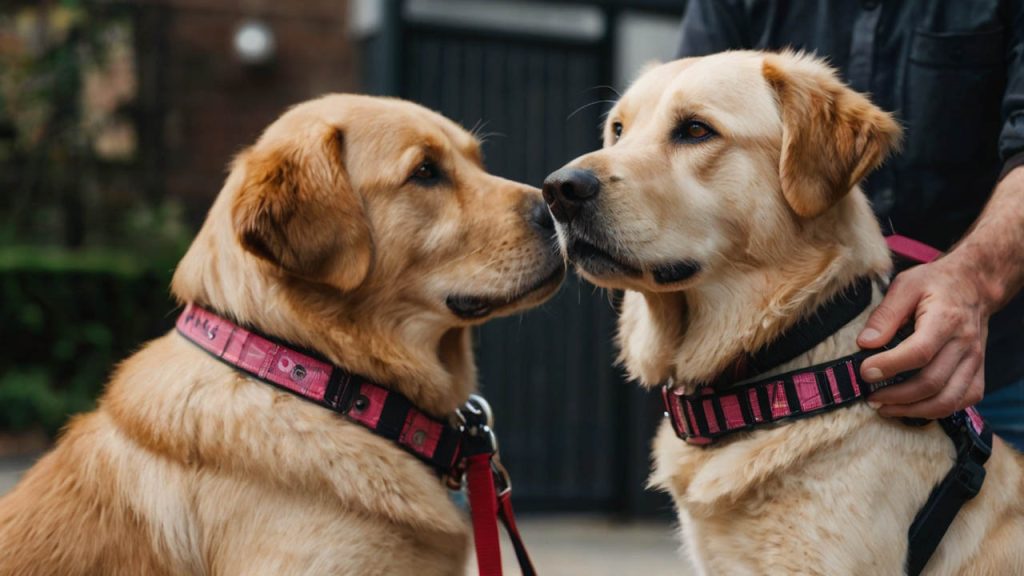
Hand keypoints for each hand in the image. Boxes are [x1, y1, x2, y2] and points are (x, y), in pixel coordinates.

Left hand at [857, 255, 991, 418]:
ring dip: (914, 411)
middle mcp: (964, 343)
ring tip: (886, 408)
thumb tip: (865, 344)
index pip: (919, 351)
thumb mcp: (905, 285)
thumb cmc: (935, 284)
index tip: (864, 372)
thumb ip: (885, 314)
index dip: (890, 366)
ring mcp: (974, 360)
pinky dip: (938, 410)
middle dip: (896, 396)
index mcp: (946, 319)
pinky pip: (963, 400)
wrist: (974, 284)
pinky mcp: (978, 371)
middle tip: (869, 397)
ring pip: (949, 400)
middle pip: (932, 382)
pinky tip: (913, 408)